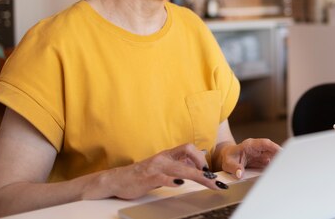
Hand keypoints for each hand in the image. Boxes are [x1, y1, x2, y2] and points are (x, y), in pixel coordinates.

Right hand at [90, 143, 220, 199]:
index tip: (209, 171)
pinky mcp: (148, 177)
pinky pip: (162, 177)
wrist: (117, 179)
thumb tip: (195, 164)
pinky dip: (172, 180)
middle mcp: (164, 158)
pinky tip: (180, 185)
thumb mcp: (162, 168)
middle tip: (216, 182)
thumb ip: (177, 165)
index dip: (201, 157)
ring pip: (180, 168)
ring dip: (197, 176)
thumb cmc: (142, 175)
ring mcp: (156, 167)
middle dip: (205, 171)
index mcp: (168, 155)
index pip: (189, 148)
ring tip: (208, 182)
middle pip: (189, 158)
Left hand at [219, 138, 280, 178]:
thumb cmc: (228, 157)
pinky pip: (270, 165)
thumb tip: (239, 174)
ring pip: (272, 158)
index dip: (274, 147)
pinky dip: (273, 169)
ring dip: (277, 164)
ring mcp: (260, 155)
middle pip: (272, 150)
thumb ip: (234, 168)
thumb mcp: (228, 163)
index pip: (265, 143)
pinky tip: (276, 174)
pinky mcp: (261, 162)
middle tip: (286, 164)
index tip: (282, 152)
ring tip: (282, 171)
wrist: (228, 158)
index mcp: (250, 145)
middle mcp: (258, 149)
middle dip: (279, 156)